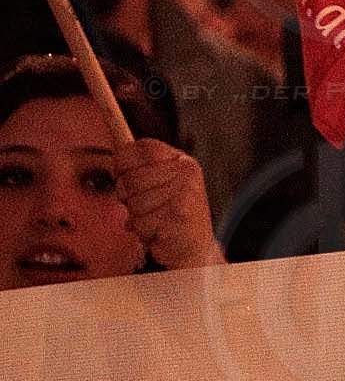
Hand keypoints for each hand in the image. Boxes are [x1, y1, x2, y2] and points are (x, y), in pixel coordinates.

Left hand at [116, 139, 220, 270]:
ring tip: (157, 221)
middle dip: (128, 198)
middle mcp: (187, 172)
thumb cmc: (168, 215)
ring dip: (138, 218)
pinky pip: (141, 223)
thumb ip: (137, 163)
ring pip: (134, 204)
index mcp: (180, 160)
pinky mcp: (181, 217)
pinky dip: (145, 233)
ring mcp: (186, 194)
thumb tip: (114, 132)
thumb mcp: (156, 182)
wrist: (194, 249)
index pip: (137, 149)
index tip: (125, 178)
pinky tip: (161, 232)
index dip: (122, 165)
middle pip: (130, 179)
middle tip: (147, 207)